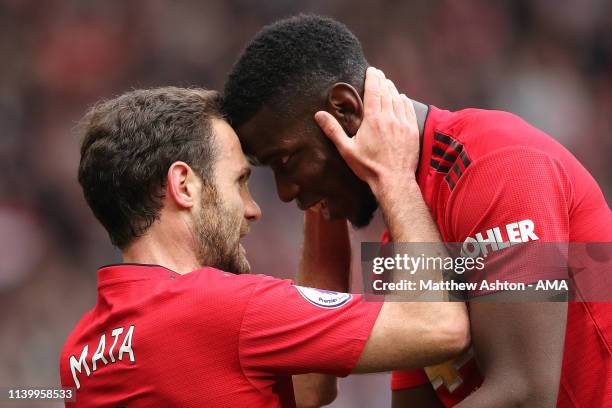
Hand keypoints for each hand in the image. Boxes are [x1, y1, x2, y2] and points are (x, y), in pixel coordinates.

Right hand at [314, 67, 419, 194]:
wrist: (394, 181)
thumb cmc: (368, 167)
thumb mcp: (347, 149)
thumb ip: (333, 130)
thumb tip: (319, 115)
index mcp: (373, 119)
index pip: (374, 91)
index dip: (373, 78)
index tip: (371, 70)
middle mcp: (390, 117)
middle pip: (386, 92)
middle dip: (382, 80)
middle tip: (378, 74)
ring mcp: (403, 124)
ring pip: (398, 99)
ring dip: (392, 89)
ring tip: (387, 84)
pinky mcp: (412, 131)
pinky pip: (408, 110)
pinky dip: (404, 101)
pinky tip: (401, 98)